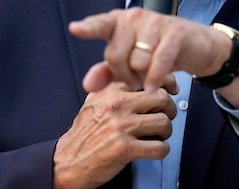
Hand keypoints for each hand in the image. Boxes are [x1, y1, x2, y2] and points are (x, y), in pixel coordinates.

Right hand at [52, 81, 176, 188]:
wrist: (67, 161)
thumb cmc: (84, 133)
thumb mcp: (94, 101)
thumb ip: (114, 87)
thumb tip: (142, 77)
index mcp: (109, 90)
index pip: (147, 77)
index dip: (165, 83)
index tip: (170, 89)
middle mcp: (115, 105)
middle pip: (161, 98)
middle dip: (170, 109)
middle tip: (167, 115)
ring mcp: (120, 127)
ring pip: (163, 122)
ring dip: (167, 131)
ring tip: (160, 135)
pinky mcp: (124, 149)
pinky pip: (159, 147)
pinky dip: (162, 150)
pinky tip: (155, 149)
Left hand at [69, 8, 228, 92]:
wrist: (194, 47)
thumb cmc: (157, 52)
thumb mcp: (129, 64)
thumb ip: (107, 72)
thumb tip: (87, 84)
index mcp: (118, 21)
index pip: (100, 24)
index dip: (87, 28)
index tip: (74, 29)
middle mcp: (134, 16)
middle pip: (116, 55)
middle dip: (125, 75)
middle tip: (136, 78)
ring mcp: (155, 21)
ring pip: (137, 61)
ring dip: (143, 77)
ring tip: (150, 76)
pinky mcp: (175, 31)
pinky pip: (159, 60)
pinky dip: (156, 77)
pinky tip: (155, 87)